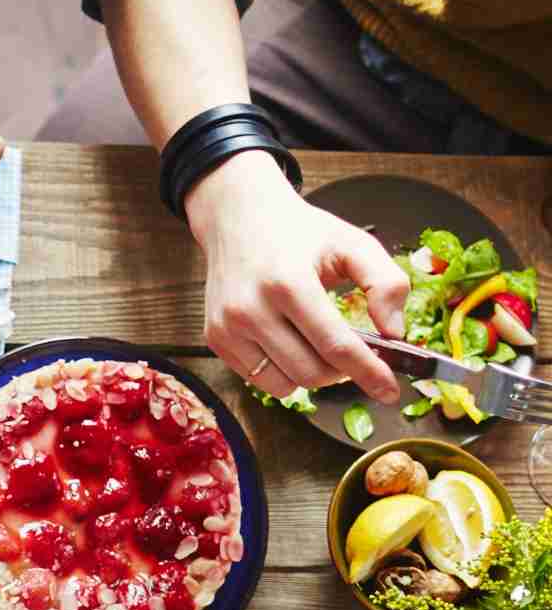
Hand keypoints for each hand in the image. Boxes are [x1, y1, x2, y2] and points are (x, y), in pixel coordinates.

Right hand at [185, 150, 407, 403]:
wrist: (239, 218)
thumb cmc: (299, 233)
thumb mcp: (353, 243)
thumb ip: (385, 282)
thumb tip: (394, 332)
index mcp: (289, 283)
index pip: (336, 345)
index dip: (369, 372)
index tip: (390, 391)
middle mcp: (251, 309)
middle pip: (312, 372)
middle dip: (343, 372)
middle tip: (356, 354)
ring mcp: (228, 327)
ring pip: (286, 384)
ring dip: (314, 375)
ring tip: (322, 348)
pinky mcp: (215, 339)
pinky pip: (261, 380)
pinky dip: (285, 373)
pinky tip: (293, 346)